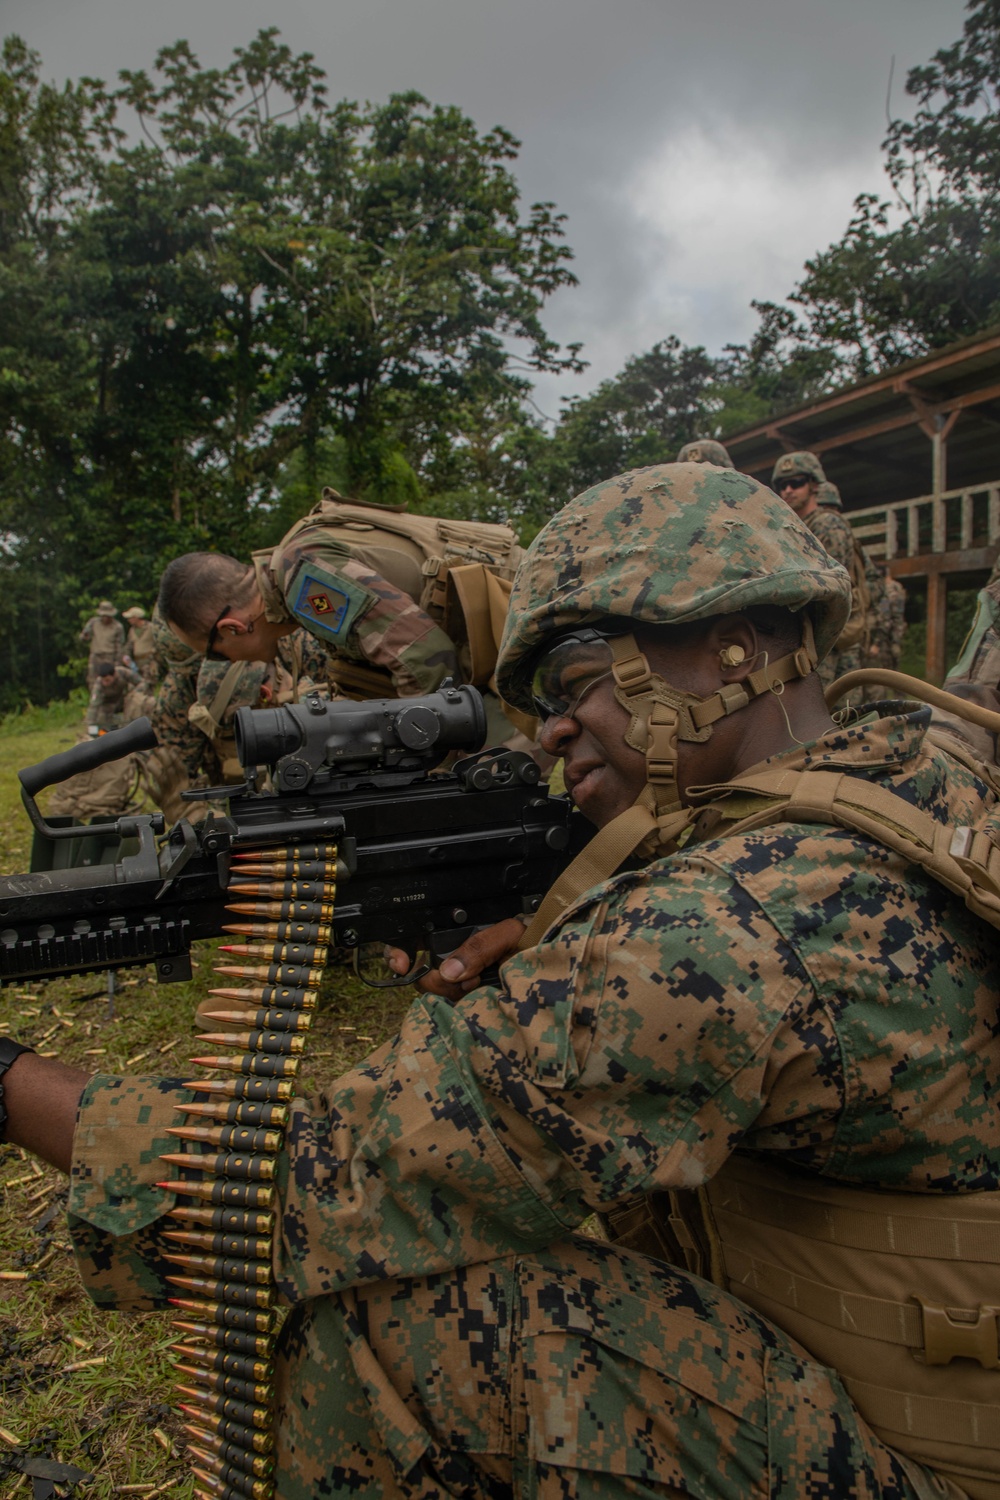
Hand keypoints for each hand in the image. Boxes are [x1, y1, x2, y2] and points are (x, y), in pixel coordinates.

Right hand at [386, 917, 525, 1000]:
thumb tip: (448, 971)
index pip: (412, 945)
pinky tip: (481, 1000)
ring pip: (436, 998)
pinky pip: (453, 1014)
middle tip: (472, 977)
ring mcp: (459, 990)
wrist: (558, 968)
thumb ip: (479, 946)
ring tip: (482, 985)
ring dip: (457, 994)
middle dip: (439, 980)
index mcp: (458, 941)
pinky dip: (465, 1009)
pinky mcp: (469, 1010)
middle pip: (422, 978)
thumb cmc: (536, 945)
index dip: (396, 953)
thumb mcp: (510, 935)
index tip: (399, 963)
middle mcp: (453, 966)